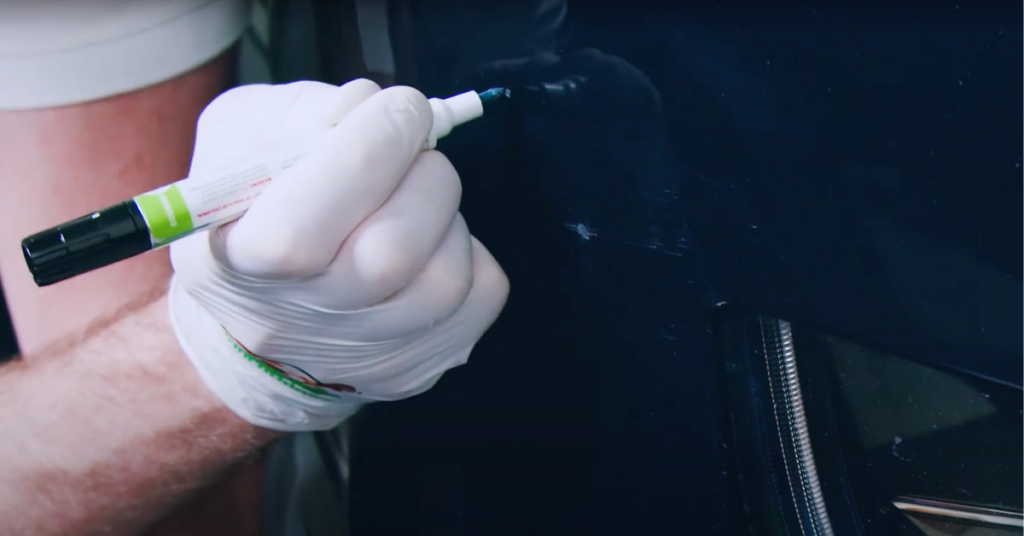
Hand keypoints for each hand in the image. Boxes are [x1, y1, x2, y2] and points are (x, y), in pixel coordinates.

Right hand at [168, 80, 508, 431]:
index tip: (400, 107)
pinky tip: (430, 239)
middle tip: (414, 147)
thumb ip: (298, 115)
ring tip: (413, 197)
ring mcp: (365, 357)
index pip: (301, 229)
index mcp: (239, 264)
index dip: (368, 151)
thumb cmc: (252, 210)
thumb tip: (368, 107)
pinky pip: (482, 295)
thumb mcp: (240, 142)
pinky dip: (468, 250)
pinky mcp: (418, 367)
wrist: (262, 313)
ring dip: (446, 213)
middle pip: (392, 254)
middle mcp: (301, 325)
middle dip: (423, 173)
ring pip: (448, 277)